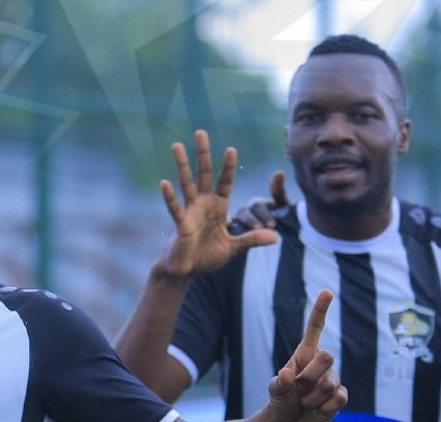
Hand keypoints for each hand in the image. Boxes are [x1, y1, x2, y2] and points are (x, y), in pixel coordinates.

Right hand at [158, 130, 278, 277]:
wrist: (187, 270)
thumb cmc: (207, 257)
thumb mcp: (234, 248)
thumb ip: (252, 240)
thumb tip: (276, 238)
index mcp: (217, 207)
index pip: (224, 182)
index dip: (227, 166)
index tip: (231, 149)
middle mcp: (203, 204)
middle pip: (203, 174)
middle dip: (203, 153)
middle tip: (200, 132)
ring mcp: (190, 212)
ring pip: (186, 183)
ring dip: (182, 165)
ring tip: (176, 146)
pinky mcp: (181, 224)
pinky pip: (175, 208)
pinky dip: (170, 197)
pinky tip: (164, 183)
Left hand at [267, 289, 347, 421]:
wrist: (290, 420)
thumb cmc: (282, 399)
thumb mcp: (275, 391)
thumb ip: (279, 384)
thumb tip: (286, 374)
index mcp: (304, 354)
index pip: (315, 329)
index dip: (321, 310)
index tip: (327, 292)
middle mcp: (321, 362)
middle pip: (327, 357)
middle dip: (309, 377)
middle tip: (298, 390)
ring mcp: (333, 378)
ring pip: (329, 384)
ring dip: (311, 398)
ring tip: (304, 402)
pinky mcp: (340, 395)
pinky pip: (337, 400)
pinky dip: (322, 409)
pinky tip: (316, 409)